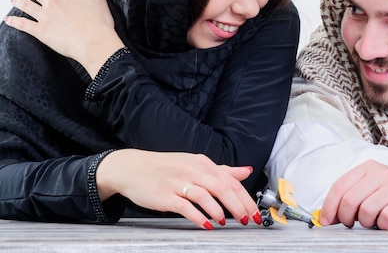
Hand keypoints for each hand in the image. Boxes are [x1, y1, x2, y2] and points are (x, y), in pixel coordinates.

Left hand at [5, 0, 124, 77]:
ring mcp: (44, 16)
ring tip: (14, 0)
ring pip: (26, 4)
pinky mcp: (40, 31)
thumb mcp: (99, 0)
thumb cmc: (99, 24)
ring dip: (18, 1)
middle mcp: (53, 2)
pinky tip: (9, 20)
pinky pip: (23, 24)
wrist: (94, 44)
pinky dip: (14, 21)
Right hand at [96, 149, 261, 229]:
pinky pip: (185, 206)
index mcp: (202, 163)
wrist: (132, 168)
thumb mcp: (195, 164)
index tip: (255, 212)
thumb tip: (246, 171)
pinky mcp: (165, 195)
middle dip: (239, 205)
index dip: (246, 198)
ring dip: (219, 210)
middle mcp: (192, 170)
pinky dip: (198, 216)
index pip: (231, 180)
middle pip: (223, 187)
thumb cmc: (166, 168)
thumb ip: (222, 170)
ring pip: (206, 195)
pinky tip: (206, 224)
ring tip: (226, 221)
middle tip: (247, 220)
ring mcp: (178, 182)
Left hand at [320, 160, 387, 229]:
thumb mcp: (373, 190)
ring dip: (368, 223)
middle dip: (347, 218)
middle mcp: (381, 172)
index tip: (326, 221)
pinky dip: (384, 225)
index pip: (339, 187)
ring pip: (366, 210)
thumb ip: (352, 197)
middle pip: (350, 200)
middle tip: (353, 225)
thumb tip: (328, 215)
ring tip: (375, 222)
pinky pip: (386, 217)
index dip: (329, 207)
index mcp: (368, 168)